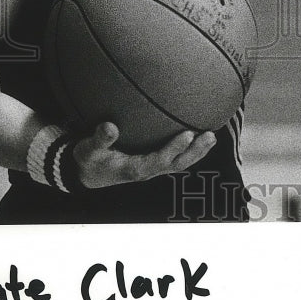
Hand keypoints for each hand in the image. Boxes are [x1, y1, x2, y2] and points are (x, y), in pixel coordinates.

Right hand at [73, 122, 216, 187]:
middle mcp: (147, 170)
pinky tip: (199, 136)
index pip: (159, 160)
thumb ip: (99, 139)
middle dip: (195, 152)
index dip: (174, 149)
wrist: (88, 173)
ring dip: (197, 152)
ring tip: (212, 136)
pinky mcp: (154, 163)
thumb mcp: (88, 149)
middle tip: (210, 135)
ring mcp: (152, 168)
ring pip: (180, 163)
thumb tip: (109, 126)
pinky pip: (176, 158)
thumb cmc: (90, 159)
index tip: (188, 134)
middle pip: (176, 164)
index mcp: (134, 169)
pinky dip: (190, 149)